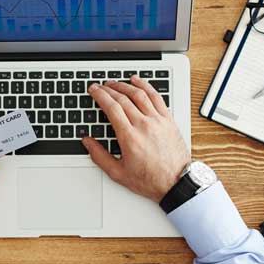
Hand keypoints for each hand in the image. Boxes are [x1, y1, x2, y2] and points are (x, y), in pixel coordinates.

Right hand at [81, 75, 190, 202]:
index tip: (94, 90)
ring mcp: (158, 121)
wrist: (176, 182)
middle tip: (100, 86)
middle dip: (109, 89)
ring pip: (139, 94)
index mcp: (129, 137)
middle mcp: (144, 125)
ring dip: (125, 85)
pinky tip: (138, 81)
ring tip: (115, 82)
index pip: (111, 107)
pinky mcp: (168, 120)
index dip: (100, 95)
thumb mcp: (118, 173)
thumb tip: (87, 142)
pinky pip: (156, 97)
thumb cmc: (150, 180)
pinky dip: (146, 86)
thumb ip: (99, 155)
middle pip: (123, 98)